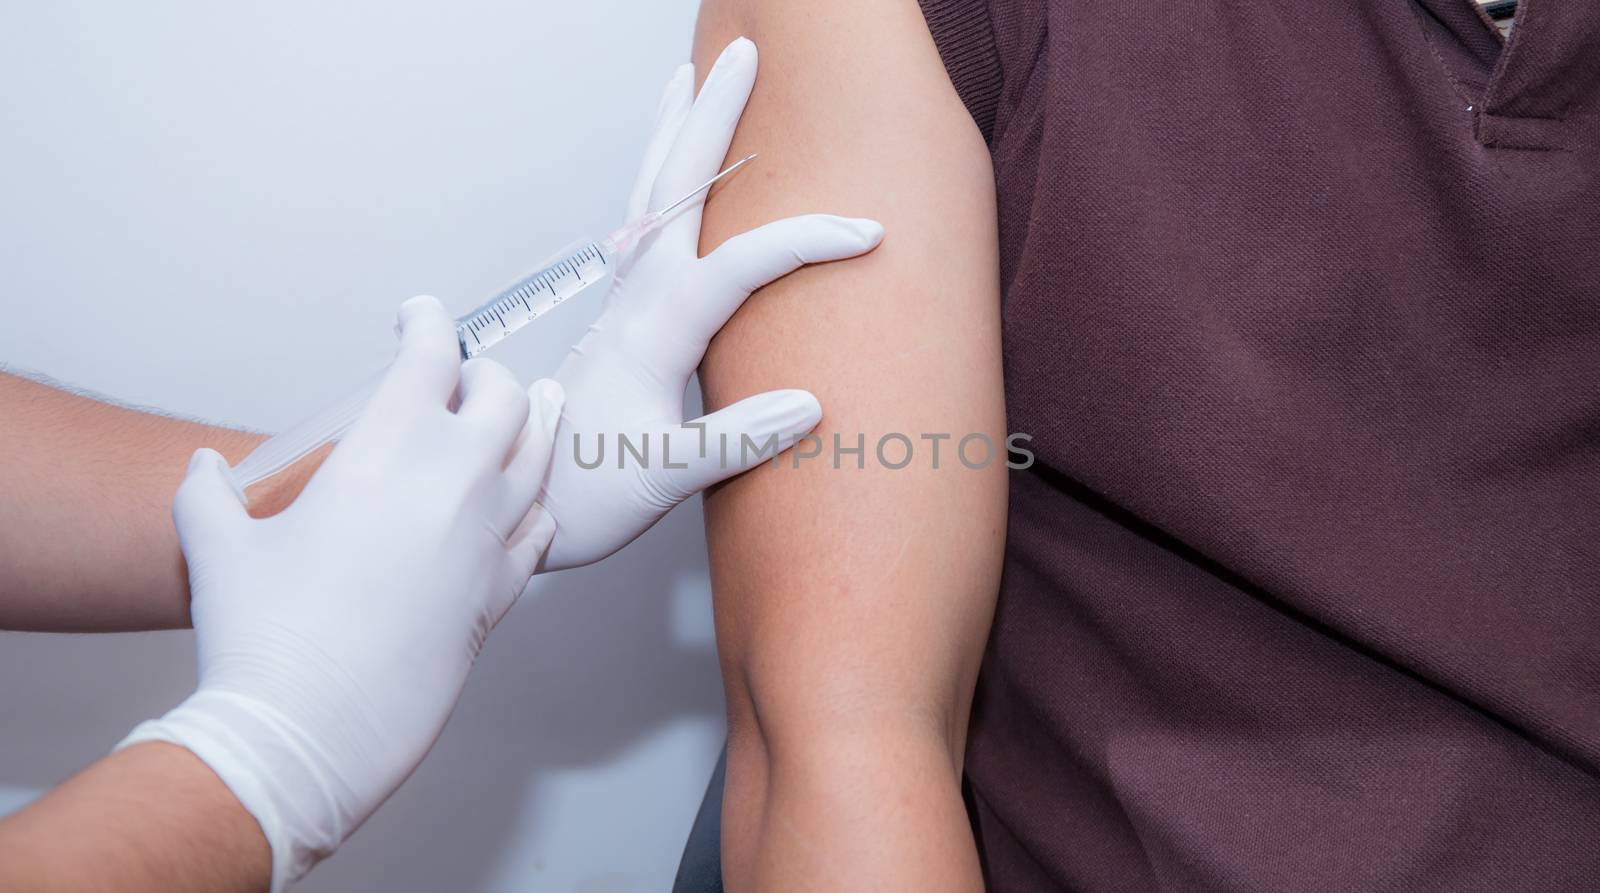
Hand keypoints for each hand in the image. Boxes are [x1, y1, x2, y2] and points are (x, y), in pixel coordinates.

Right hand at [119, 296, 561, 889]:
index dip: (429, 321)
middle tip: (467, 375)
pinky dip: (538, 506)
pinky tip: (532, 505)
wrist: (309, 728)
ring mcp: (489, 536)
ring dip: (537, 421)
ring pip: (539, 455)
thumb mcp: (219, 547)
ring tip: (538, 403)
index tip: (420, 314)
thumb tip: (202, 468)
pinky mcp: (502, 590)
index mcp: (390, 451)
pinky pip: (540, 531)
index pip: (432, 354)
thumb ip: (206, 494)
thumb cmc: (263, 638)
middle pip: (503, 395)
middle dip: (485, 374)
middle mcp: (455, 482)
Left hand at [539, 37, 884, 568]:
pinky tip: (672, 175)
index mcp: (652, 336)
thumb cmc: (582, 495)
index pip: (736, 267)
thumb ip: (732, 442)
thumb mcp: (659, 479)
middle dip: (712, 119)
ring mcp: (623, 306)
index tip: (867, 233)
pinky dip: (659, 179)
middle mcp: (634, 305)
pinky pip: (643, 225)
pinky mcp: (621, 320)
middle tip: (741, 55)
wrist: (521, 504)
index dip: (803, 241)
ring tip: (692, 78)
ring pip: (651, 196)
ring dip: (675, 133)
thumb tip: (807, 403)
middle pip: (675, 191)